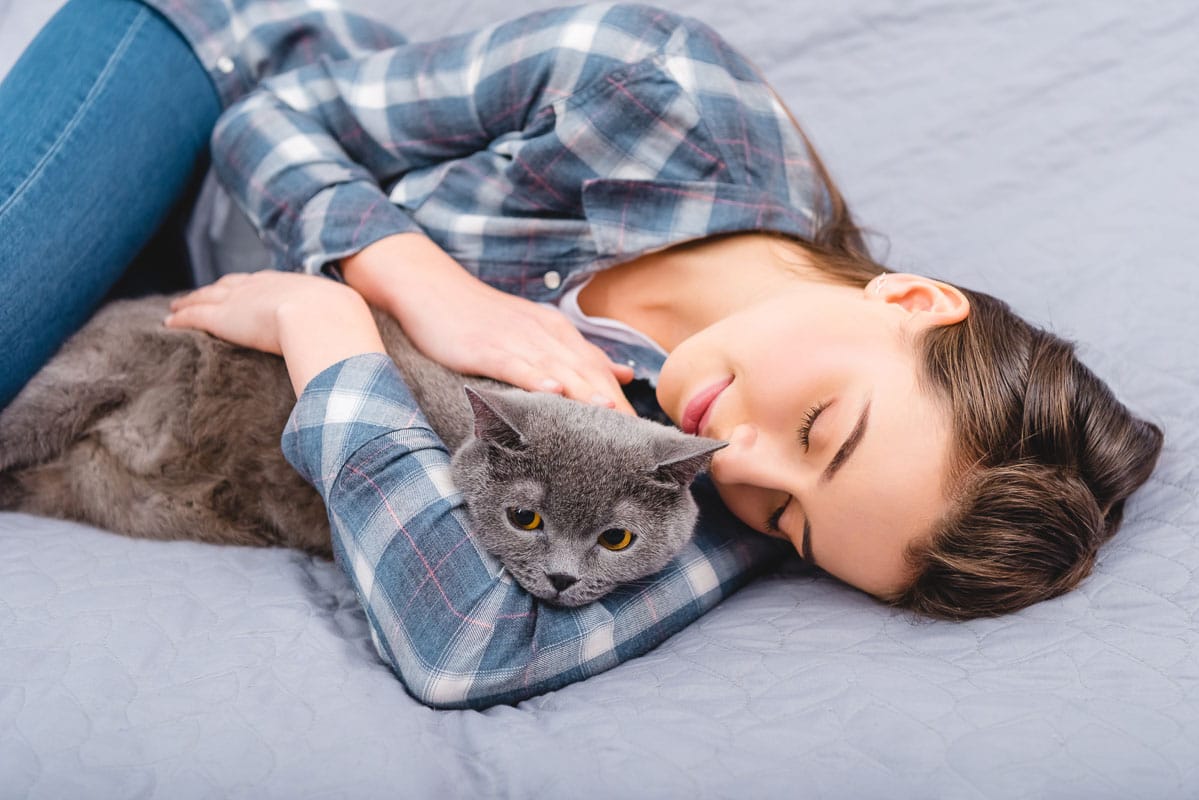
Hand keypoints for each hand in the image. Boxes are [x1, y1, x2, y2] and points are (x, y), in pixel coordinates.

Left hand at [165, 271, 385, 393]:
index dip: (256, 288)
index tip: (247, 290)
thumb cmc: (347, 333)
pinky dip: (181, 318)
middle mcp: (269, 286)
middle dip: (220, 288)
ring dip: (193, 300)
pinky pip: (195, 315)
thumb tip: (370, 377)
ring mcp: (244, 299)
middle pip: (236, 283)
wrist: (324, 321)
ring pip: (210, 296)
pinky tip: (169, 322)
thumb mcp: (353, 331)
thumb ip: (352, 347)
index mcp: (300, 287)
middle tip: (205, 293)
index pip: (271, 284)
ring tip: (178, 306)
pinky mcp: (224, 317)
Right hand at [342, 234, 636, 413]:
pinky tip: (550, 392)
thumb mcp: (537, 332)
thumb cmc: (483, 318)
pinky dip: (534, 377)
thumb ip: (579, 354)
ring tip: (611, 417)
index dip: (622, 401)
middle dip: (613, 404)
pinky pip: (514, 363)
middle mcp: (544, 334)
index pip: (598, 369)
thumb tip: (623, 374)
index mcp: (558, 333)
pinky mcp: (485, 347)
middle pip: (586, 371)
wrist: (432, 287)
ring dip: (584, 391)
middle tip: (638, 439)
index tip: (644, 434)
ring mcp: (515, 339)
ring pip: (557, 368)